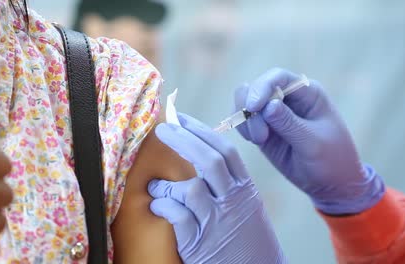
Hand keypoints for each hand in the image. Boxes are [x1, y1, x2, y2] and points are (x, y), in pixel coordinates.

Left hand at [148, 113, 285, 263]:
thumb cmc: (249, 240)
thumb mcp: (248, 208)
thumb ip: (229, 185)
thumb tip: (201, 158)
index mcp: (246, 190)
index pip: (226, 151)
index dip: (202, 131)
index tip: (182, 119)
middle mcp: (233, 202)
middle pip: (209, 161)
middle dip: (183, 140)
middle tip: (162, 129)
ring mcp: (217, 222)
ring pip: (190, 189)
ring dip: (166, 183)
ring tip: (155, 185)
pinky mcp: (200, 243)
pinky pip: (176, 215)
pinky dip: (163, 206)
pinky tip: (158, 205)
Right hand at [235, 68, 384, 214]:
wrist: (331, 184)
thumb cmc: (332, 160)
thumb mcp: (314, 143)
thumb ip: (289, 124)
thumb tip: (267, 106)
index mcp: (307, 93)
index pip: (278, 77)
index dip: (261, 88)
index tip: (252, 108)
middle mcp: (288, 97)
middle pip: (256, 87)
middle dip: (251, 108)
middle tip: (259, 137)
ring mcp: (273, 112)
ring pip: (244, 102)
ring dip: (245, 120)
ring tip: (259, 140)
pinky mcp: (263, 127)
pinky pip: (244, 120)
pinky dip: (243, 128)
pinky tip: (255, 141)